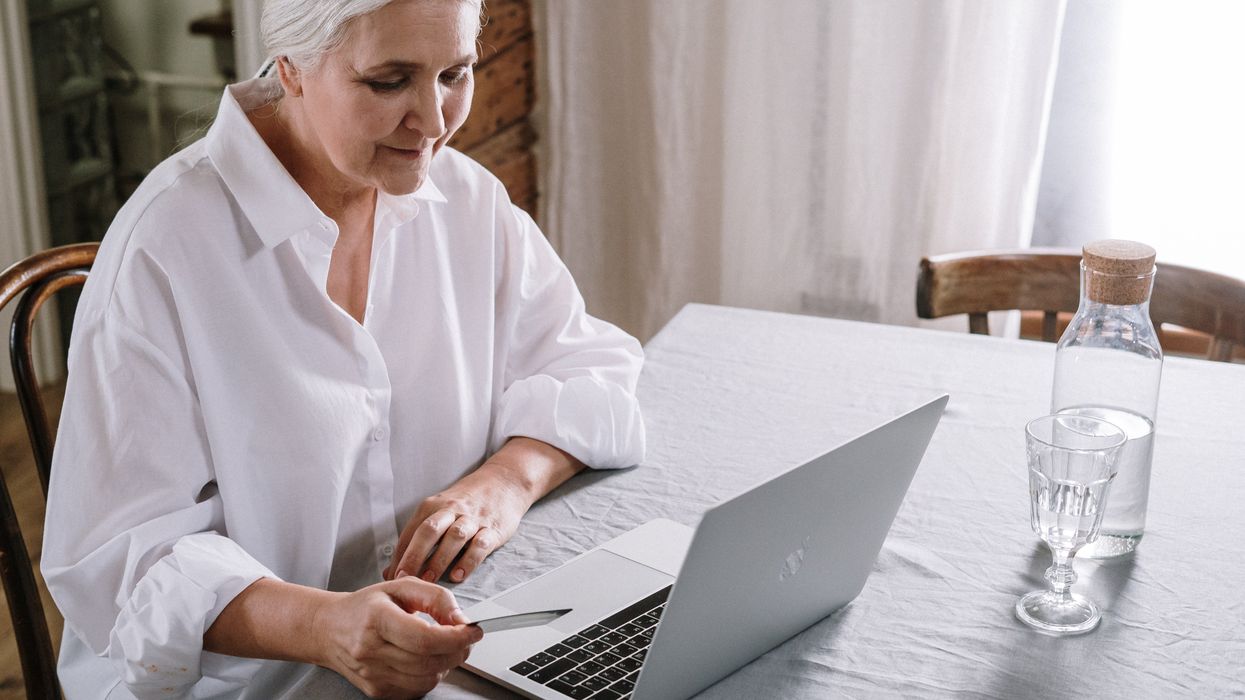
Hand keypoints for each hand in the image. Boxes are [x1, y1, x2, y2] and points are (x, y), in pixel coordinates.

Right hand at [312, 577, 482, 698]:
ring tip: (443, 646)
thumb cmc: (366, 606)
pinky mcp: (376, 690)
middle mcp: (371, 650)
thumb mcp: (401, 587)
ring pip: (427, 678)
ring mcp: (372, 674)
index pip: (425, 638)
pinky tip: (426, 659)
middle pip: (429, 661)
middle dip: (457, 650)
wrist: (329, 629)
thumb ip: (436, 598)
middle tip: (465, 638)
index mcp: (376, 619)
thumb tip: (461, 620)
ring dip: (446, 664)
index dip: (456, 638)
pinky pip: (416, 689)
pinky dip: (430, 675)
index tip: (473, 631)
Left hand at [385, 461, 530, 583]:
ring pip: (454, 537)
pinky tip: (459, 575)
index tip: (391, 577)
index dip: (399, 556)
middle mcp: (451, 510)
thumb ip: (417, 538)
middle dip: (414, 555)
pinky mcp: (493, 529)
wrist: (503, 482)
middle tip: (404, 577)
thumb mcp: (439, 510)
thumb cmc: (466, 502)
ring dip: (439, 559)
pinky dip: (469, 561)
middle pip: (429, 531)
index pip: (411, 532)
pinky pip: (480, 545)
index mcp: (433, 506)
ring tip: (429, 580)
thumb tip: (392, 569)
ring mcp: (473, 519)